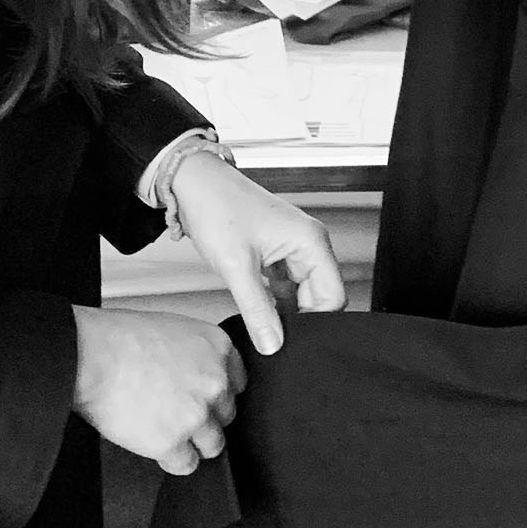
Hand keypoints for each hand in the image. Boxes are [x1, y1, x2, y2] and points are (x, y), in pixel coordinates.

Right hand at [72, 306, 244, 475]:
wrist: (89, 356)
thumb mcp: (171, 330)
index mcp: (218, 348)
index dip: (216, 395)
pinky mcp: (173, 442)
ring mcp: (196, 414)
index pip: (237, 383)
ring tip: (167, 432)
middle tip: (177, 413)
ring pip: (213, 444)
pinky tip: (157, 447)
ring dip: (193, 442)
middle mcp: (215, 382)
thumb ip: (195, 355)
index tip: (204, 399)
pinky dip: (173, 460)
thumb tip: (195, 377)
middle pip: (227, 415)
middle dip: (204, 418)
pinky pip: (186, 464)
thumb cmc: (116, 338)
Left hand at [169, 151, 348, 355]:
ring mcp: (293, 247)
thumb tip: (274, 344)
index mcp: (311, 241)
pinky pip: (286, 283)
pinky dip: (273, 298)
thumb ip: (257, 310)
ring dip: (284, 308)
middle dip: (298, 317)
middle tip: (270, 332)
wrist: (193, 183)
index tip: (289, 338)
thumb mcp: (236, 266)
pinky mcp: (276, 251)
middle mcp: (308, 243)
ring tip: (260, 317)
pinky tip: (255, 306)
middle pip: (320, 296)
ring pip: (301, 292)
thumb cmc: (216, 207)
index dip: (315, 320)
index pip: (334, 296)